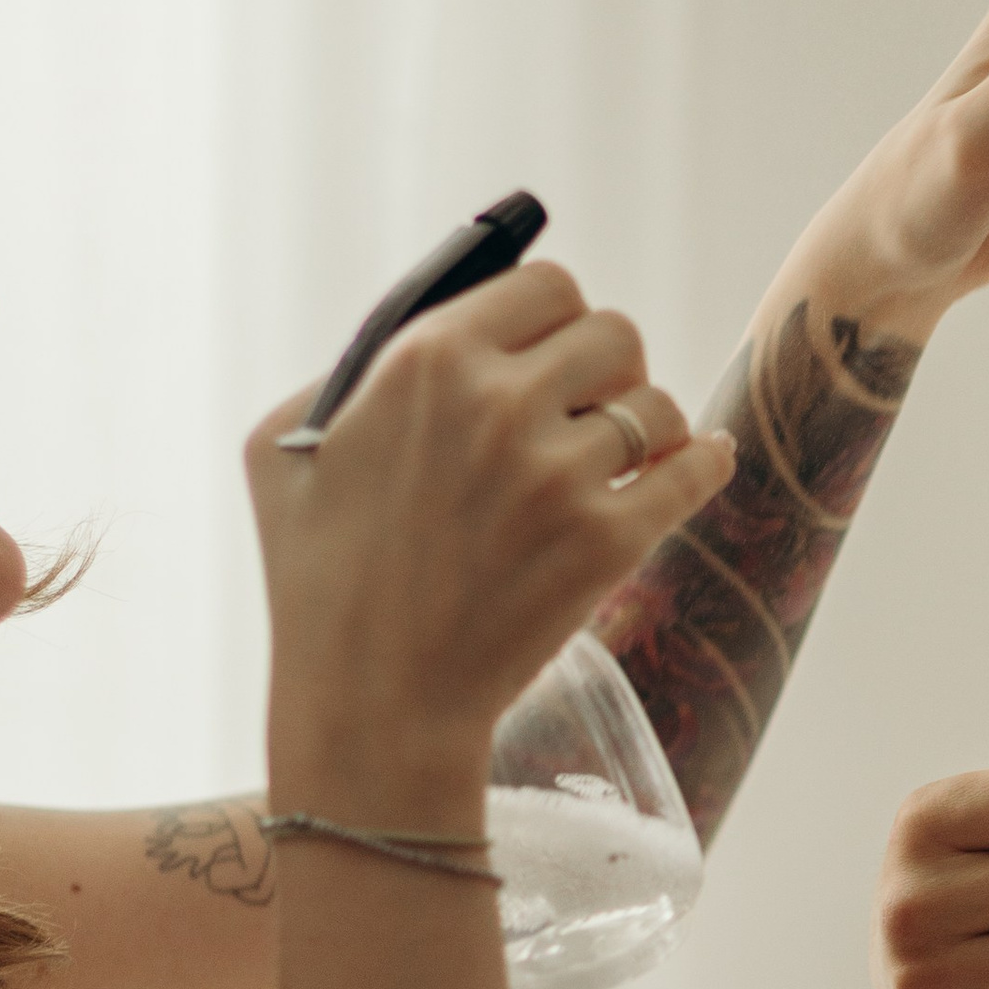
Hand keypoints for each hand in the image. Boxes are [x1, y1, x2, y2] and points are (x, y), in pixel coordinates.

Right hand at [249, 259, 734, 817]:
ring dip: (646, 429)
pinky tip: (701, 462)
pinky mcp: (606, 541)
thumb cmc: (320, 579)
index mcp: (425, 361)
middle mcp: (497, 403)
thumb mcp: (284, 450)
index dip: (555, 318)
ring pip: (657, 405)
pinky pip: (695, 468)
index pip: (545, 286)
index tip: (553, 350)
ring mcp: (558, 474)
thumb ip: (356, 372)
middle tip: (591, 409)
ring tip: (619, 463)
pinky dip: (704, 463)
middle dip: (608, 369)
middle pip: (614, 334)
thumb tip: (444, 333)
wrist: (373, 702)